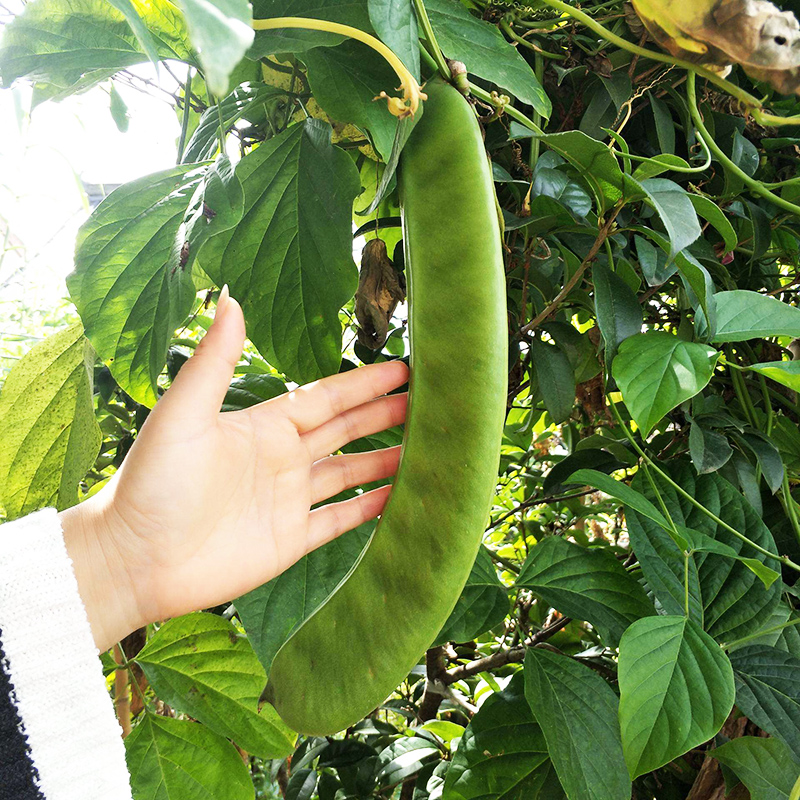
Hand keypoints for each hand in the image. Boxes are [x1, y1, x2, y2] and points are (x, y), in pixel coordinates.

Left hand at [60, 288, 407, 650]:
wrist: (133, 559)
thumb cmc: (152, 483)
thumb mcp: (183, 415)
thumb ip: (214, 361)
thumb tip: (231, 297)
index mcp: (263, 426)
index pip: (326, 398)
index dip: (364, 383)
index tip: (402, 367)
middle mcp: (282, 459)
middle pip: (347, 430)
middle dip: (385, 414)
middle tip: (429, 402)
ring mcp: (289, 500)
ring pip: (351, 473)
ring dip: (387, 460)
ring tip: (429, 448)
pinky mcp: (291, 540)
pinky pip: (342, 520)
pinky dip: (372, 509)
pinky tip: (401, 498)